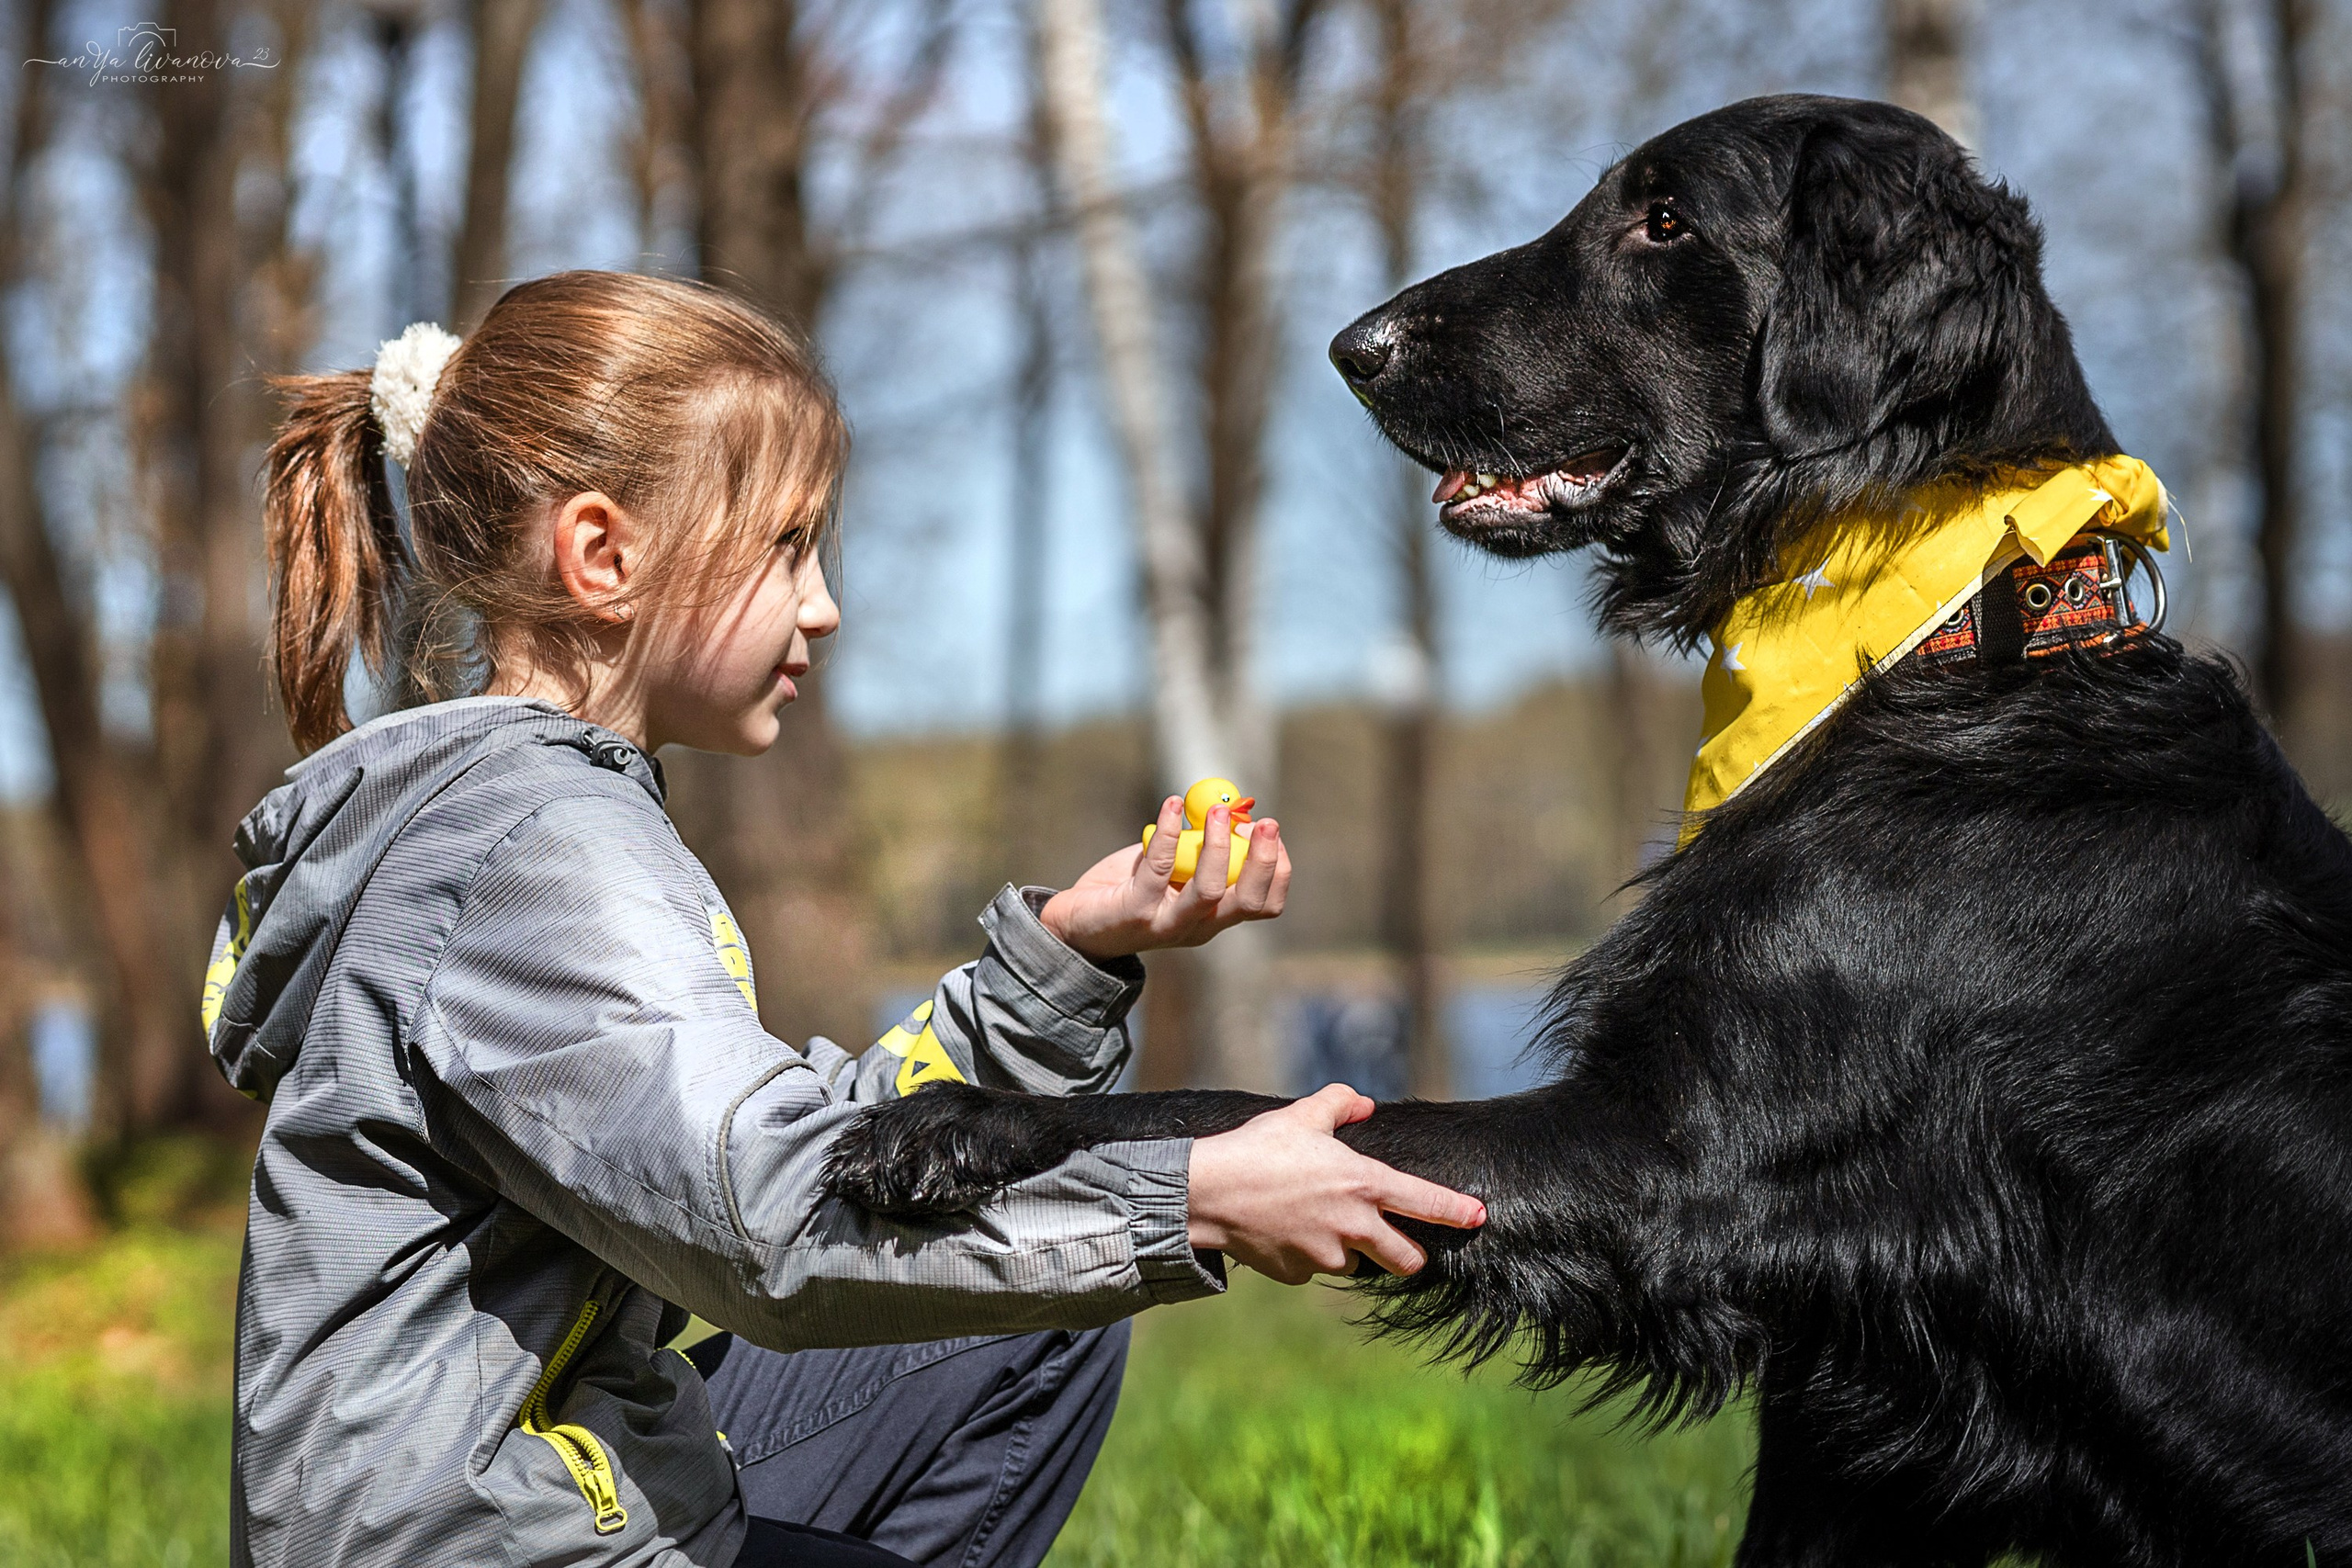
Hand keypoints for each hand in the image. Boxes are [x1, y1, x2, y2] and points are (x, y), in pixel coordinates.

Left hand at [1038, 795, 1289, 958]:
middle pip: (1249, 902)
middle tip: (1266, 823)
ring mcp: (1168, 923)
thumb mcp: (1171, 866)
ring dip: (1219, 846)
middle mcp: (1199, 926)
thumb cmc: (1127, 887)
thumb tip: (1226, 808)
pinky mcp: (1136, 911)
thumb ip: (1196, 845)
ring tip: (1217, 812)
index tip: (1271, 832)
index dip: (1277, 869)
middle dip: (1264, 861)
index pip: (1265, 904)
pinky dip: (1169, 832)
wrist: (1074, 923)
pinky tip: (1171, 806)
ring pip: (1210, 891)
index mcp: (1215, 917)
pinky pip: (1160, 868)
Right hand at [1184, 1084, 1485, 1282]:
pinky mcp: (1300, 1275)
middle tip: (1397, 1242)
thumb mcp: (1302, 1115)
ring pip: (1357, 1263)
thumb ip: (1340, 1104)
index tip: (1479, 1217)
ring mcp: (1327, 1256)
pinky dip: (1310, 1256)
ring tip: (1317, 1221)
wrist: (1209, 1193)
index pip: (1426, 1203)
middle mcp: (1354, 1227)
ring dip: (1350, 1250)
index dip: (1458, 1212)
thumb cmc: (1258, 1149)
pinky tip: (1286, 1231)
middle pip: (1408, 1260)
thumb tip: (1363, 1104)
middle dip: (1409, 1254)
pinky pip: (1316, 1269)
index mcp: (1363, 1185)